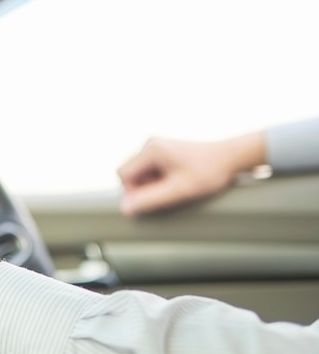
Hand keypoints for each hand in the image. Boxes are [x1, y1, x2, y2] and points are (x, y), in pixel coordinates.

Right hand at [117, 132, 265, 215]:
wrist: (231, 157)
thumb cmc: (208, 172)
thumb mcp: (178, 190)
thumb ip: (150, 200)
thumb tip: (125, 208)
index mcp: (150, 150)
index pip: (122, 174)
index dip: (133, 191)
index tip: (155, 197)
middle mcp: (150, 144)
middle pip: (129, 173)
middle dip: (143, 187)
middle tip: (168, 192)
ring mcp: (156, 146)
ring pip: (139, 173)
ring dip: (152, 184)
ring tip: (175, 185)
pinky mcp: (163, 151)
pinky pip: (149, 170)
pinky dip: (159, 179)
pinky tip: (177, 180)